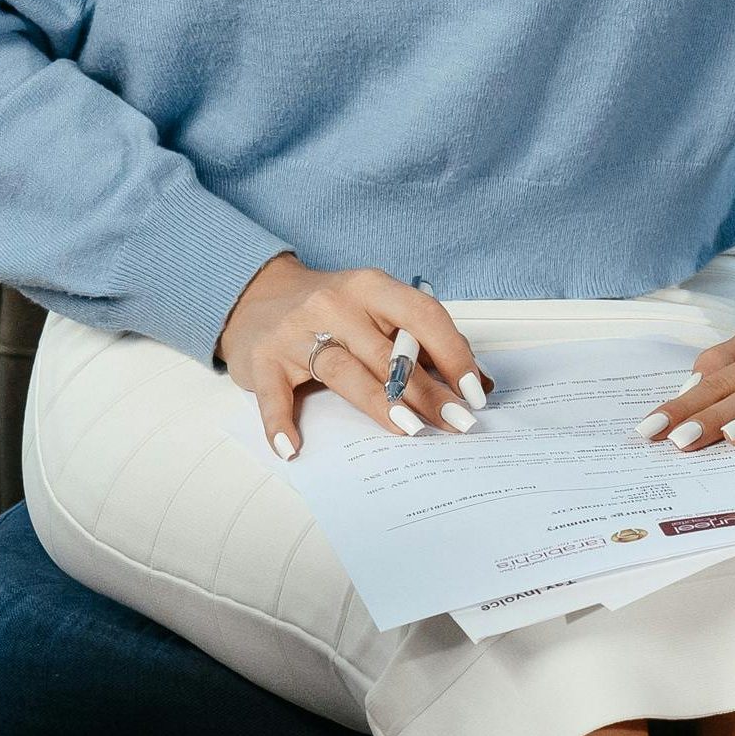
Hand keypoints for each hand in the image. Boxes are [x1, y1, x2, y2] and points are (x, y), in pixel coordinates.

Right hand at [217, 253, 490, 462]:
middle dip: (426, 391)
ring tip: (408, 431)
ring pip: (342, 370)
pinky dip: (281, 423)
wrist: (255, 294)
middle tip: (457, 423)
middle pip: (386, 352)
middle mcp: (333, 304)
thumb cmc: (330, 311)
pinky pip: (274, 395)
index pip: (420, 315)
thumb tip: (479, 385)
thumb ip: (420, 343)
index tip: (473, 391)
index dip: (452, 353)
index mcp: (369, 288)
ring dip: (378, 403)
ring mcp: (294, 331)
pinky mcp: (262, 359)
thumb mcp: (375, 311)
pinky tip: (293, 448)